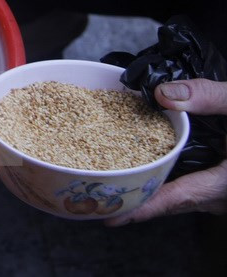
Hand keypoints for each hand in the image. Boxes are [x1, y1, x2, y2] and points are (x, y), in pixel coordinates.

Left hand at [105, 79, 226, 224]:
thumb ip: (210, 97)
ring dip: (152, 193)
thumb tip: (163, 94)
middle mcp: (224, 195)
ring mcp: (225, 194)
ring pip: (183, 198)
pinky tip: (150, 170)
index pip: (178, 198)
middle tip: (98, 202)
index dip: (143, 209)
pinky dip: (169, 184)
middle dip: (137, 202)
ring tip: (115, 186)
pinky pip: (193, 190)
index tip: (111, 218)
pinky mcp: (224, 186)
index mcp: (226, 182)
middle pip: (173, 202)